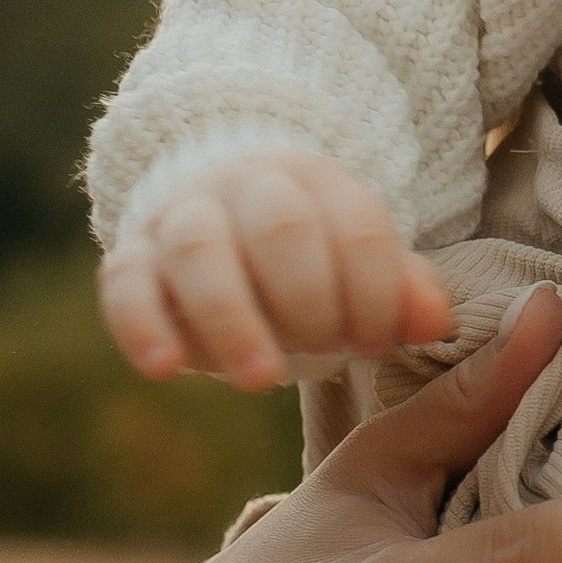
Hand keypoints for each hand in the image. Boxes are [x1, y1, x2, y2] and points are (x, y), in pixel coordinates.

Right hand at [100, 150, 453, 387]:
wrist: (224, 220)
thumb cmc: (311, 263)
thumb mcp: (362, 268)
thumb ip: (404, 291)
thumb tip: (436, 321)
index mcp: (319, 183)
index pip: (356, 223)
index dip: (375, 288)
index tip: (378, 341)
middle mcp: (248, 190)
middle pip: (280, 225)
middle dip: (311, 295)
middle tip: (328, 351)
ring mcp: (183, 219)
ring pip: (199, 249)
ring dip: (232, 315)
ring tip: (261, 378)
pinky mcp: (132, 259)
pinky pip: (125, 282)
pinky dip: (140, 324)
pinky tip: (165, 370)